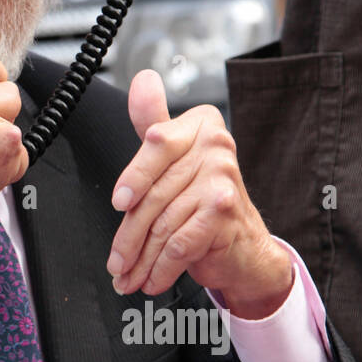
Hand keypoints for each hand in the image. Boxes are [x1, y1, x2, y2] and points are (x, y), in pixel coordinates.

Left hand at [106, 69, 292, 318]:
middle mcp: (216, 146)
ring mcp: (223, 178)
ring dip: (140, 258)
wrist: (246, 246)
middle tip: (115, 260)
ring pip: (161, 223)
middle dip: (128, 235)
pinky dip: (162, 268)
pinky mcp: (224, 212)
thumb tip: (143, 80)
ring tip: (129, 276)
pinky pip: (179, 243)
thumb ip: (154, 120)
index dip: (133, 177)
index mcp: (201, 125)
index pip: (155, 145)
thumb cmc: (205, 199)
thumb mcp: (176, 156)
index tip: (119, 202)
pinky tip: (153, 281)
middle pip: (153, 193)